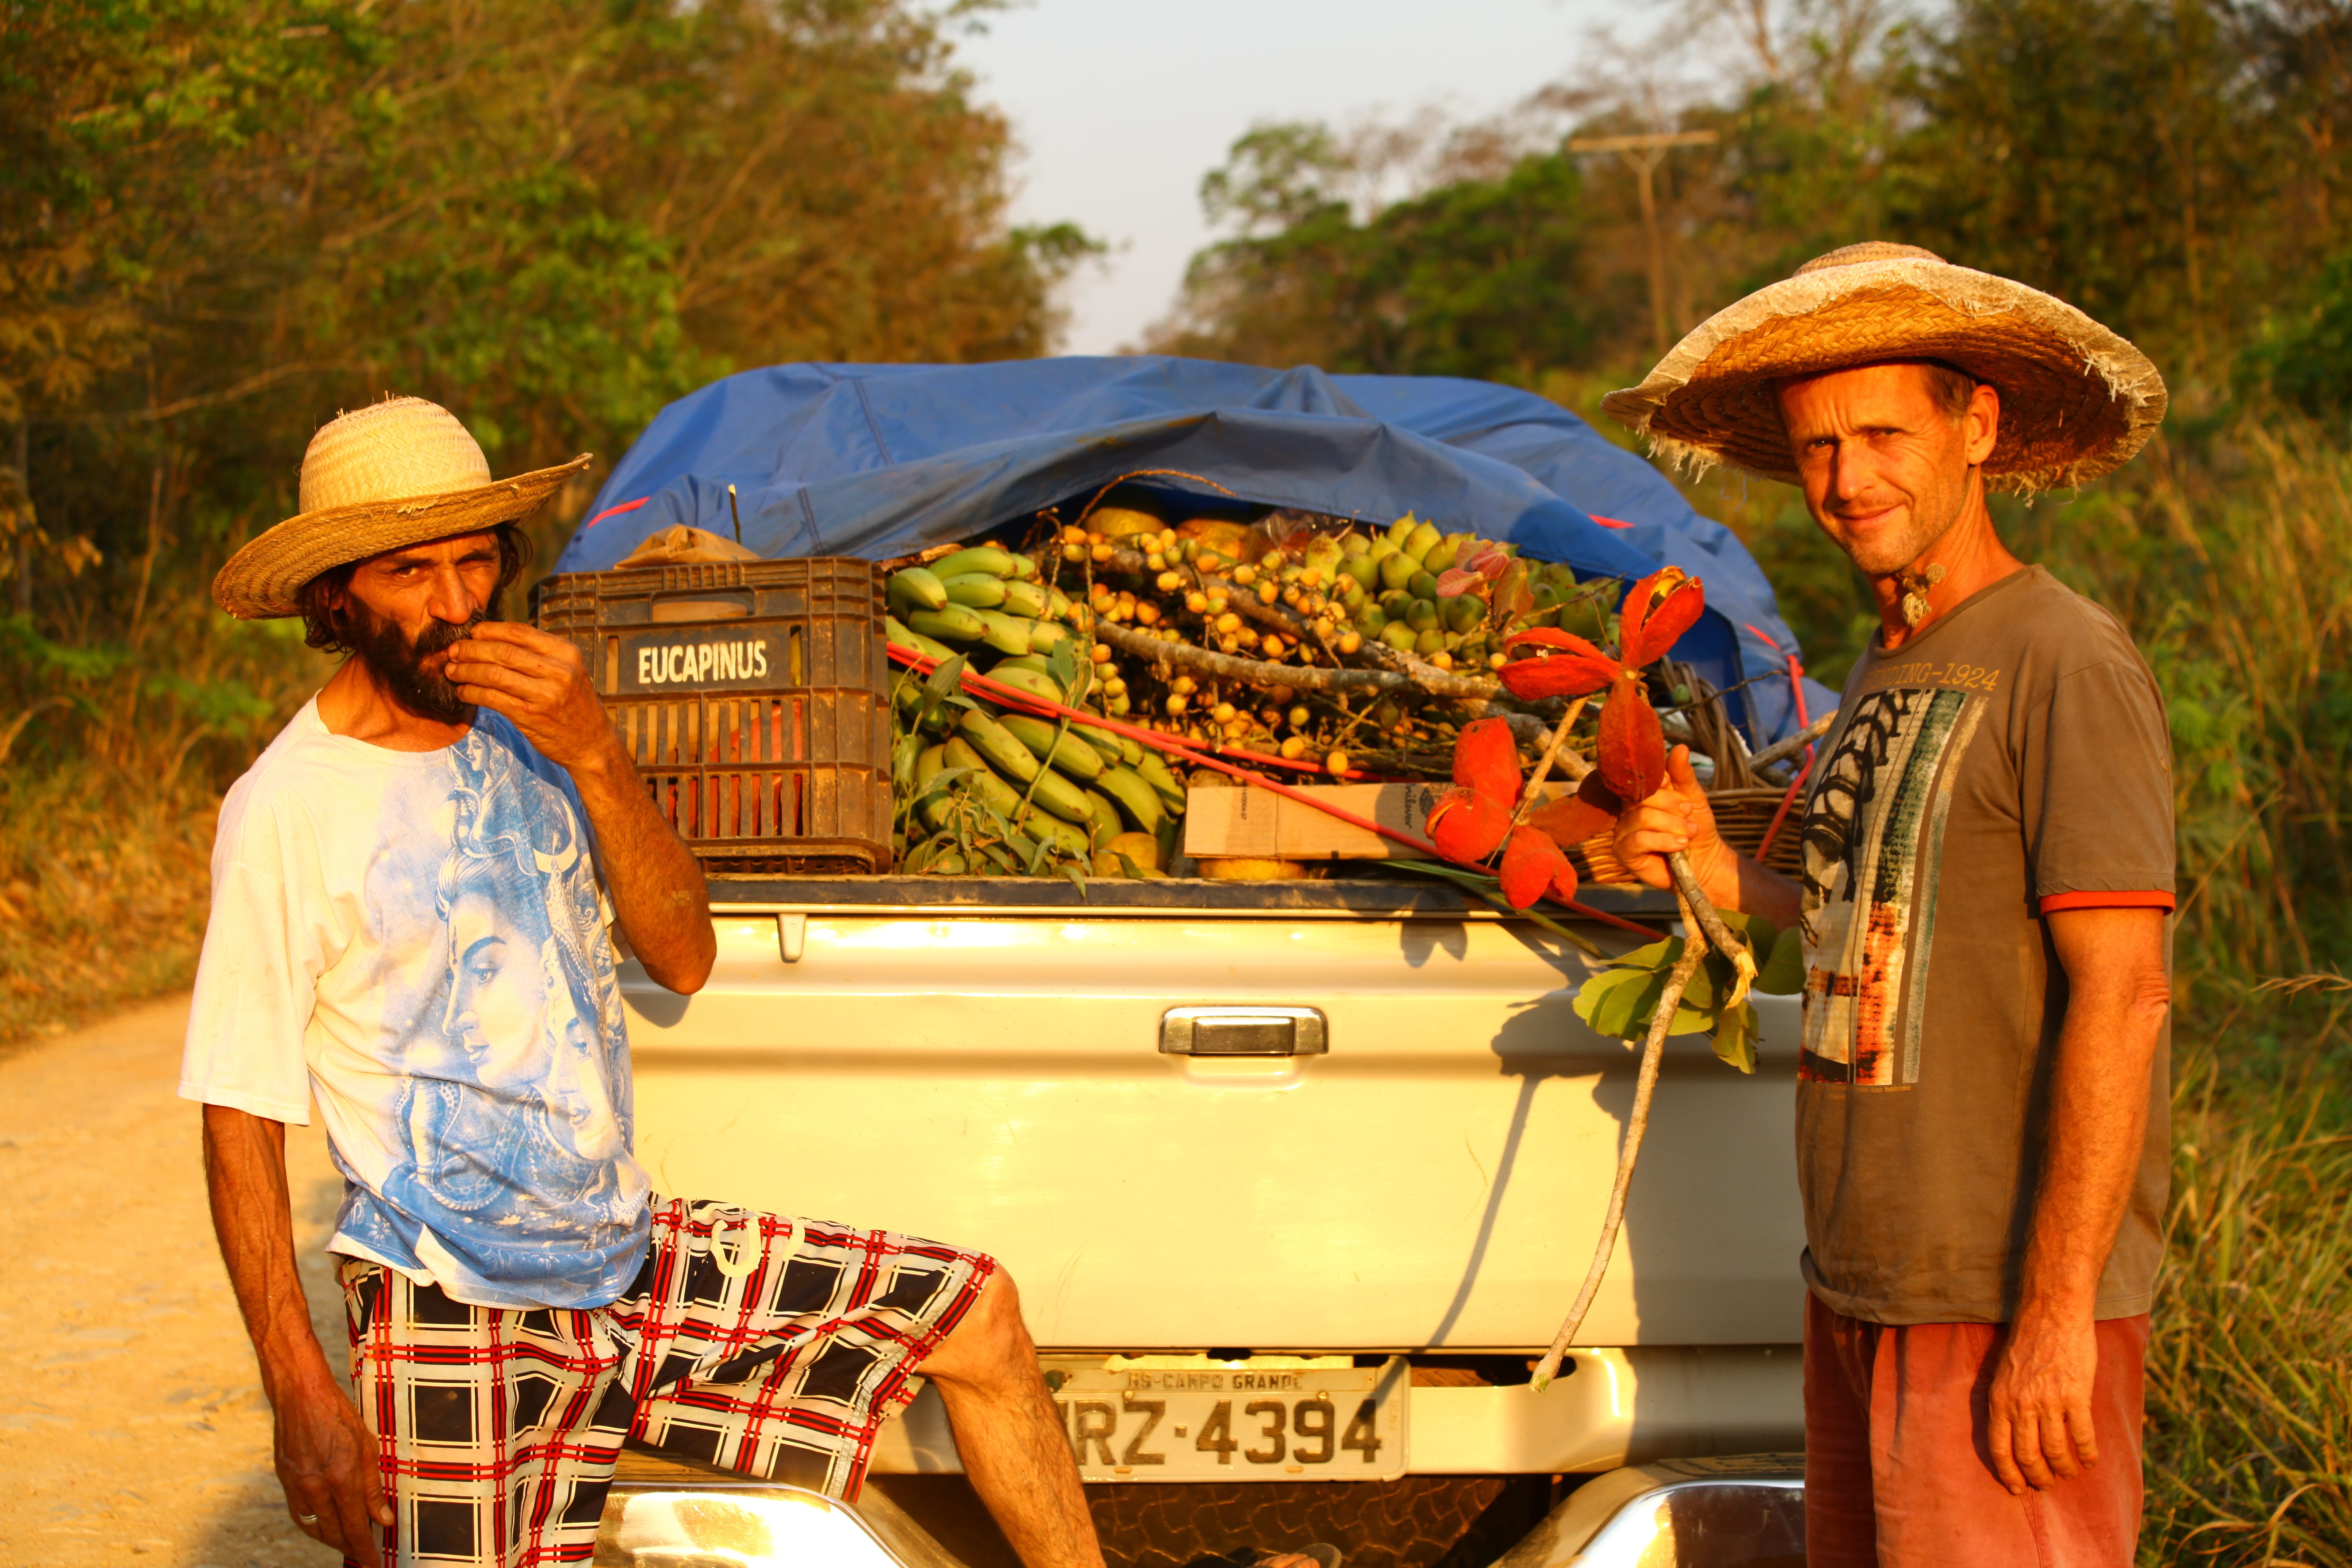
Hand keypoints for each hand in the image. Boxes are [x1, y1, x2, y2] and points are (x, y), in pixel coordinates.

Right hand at [274, 1373, 390, 1563]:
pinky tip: (324, 1525)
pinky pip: (299, 1514)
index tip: (375, 1562)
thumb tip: (384, 1519)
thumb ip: (374, 1487)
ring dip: (330, 1539)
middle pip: (333, 1532)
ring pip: (314, 1527)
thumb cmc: (339, 1414)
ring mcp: (296, 1485)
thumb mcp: (367, 1447)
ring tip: (347, 1541)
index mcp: (340, 1478)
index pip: (354, 1527)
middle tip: (364, 1553)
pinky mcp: (284, 1480)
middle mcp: (315, 1487)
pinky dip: (313, 1525)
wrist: (300, 1394)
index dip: (365, 1548)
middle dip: (349, 1547)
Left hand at [445, 622, 621, 776]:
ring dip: (465, 671)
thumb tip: (494, 639)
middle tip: (453, 651)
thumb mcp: (567, 671)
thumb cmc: (574, 704)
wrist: (592, 744)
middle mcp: (558, 671)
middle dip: (470, 649)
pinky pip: (492, 698)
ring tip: (451, 671)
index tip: (471, 633)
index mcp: (566, 653)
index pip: (519, 631)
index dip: (489, 630)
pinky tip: (463, 692)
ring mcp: (545, 694)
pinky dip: (471, 693)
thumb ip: (539, 654)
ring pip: (493, 674)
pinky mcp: (530, 716)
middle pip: (502, 651)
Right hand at [1612, 746, 1736, 905]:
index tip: (1673, 786)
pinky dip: (1663, 841)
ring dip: (1673, 826)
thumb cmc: (1696, 827)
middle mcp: (1627, 810)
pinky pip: (1639, 840)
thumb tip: (1680, 747)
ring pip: (1643, 818)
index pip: (1642, 779)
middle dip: (1672, 806)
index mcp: (1641, 795)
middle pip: (1643, 798)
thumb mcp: (1694, 797)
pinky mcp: (1623, 852)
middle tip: (1690, 816)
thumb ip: (1683, 775)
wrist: (1704, 861)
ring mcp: (1622, 831)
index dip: (1659, 782)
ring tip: (1689, 834)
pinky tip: (1679, 845)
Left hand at [1986, 1308, 2100, 1493]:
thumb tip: (2010, 1433)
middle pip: (2028, 1456)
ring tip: (2071, 1473)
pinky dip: (2088, 1455)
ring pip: (2057, 1452)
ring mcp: (2049, 1401)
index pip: (1999, 1449)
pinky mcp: (2076, 1396)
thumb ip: (2006, 1401)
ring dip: (2065, 1469)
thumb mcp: (2003, 1372)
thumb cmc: (2027, 1340)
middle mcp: (2021, 1404)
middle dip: (2039, 1477)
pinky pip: (2083, 1437)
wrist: (2052, 1312)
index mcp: (2000, 1399)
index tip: (2017, 1489)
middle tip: (2047, 1485)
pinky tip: (2091, 1460)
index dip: (2009, 1474)